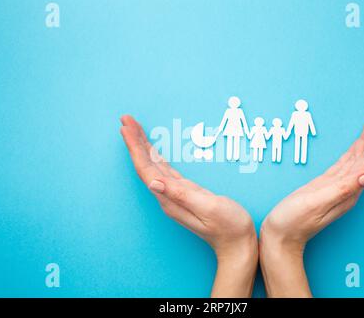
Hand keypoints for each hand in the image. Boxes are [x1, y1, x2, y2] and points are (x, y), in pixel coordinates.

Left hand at [120, 115, 257, 296]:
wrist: (237, 243)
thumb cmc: (228, 226)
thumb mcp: (209, 207)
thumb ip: (181, 195)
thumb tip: (153, 182)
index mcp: (171, 199)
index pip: (146, 169)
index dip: (135, 148)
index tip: (127, 127)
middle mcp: (168, 196)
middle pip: (145, 165)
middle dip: (135, 141)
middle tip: (126, 119)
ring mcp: (175, 195)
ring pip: (153, 165)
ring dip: (143, 146)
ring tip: (134, 128)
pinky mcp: (184, 192)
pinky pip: (164, 169)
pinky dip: (156, 156)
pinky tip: (152, 149)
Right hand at [260, 110, 363, 296]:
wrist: (280, 236)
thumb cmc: (293, 222)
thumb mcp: (316, 203)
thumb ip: (342, 189)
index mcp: (347, 191)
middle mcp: (346, 189)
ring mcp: (336, 187)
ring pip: (357, 159)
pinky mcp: (326, 185)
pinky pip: (345, 164)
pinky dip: (353, 150)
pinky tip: (356, 144)